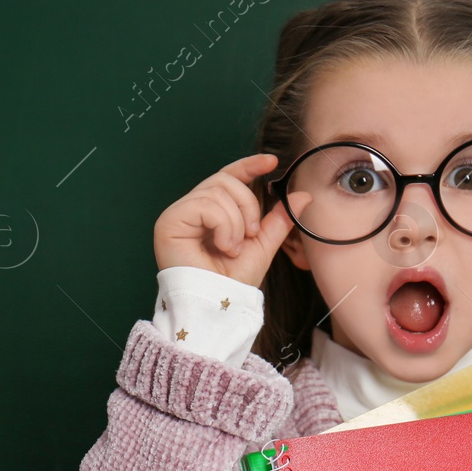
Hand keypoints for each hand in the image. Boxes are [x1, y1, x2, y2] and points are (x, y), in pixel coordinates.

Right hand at [153, 153, 312, 287]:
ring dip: (236, 222)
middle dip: (248, 205)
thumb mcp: (262, 246)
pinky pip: (205, 205)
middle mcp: (190, 209)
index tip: (271, 162)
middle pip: (225, 180)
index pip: (227, 177)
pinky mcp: (169, 222)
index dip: (248, 166)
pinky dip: (223, 225)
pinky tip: (223, 247)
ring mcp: (177, 214)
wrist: (217, 308)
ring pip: (217, 191)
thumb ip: (278, 220)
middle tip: (251, 235)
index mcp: (209, 213)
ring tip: (233, 248)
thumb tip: (302, 196)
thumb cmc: (232, 283)